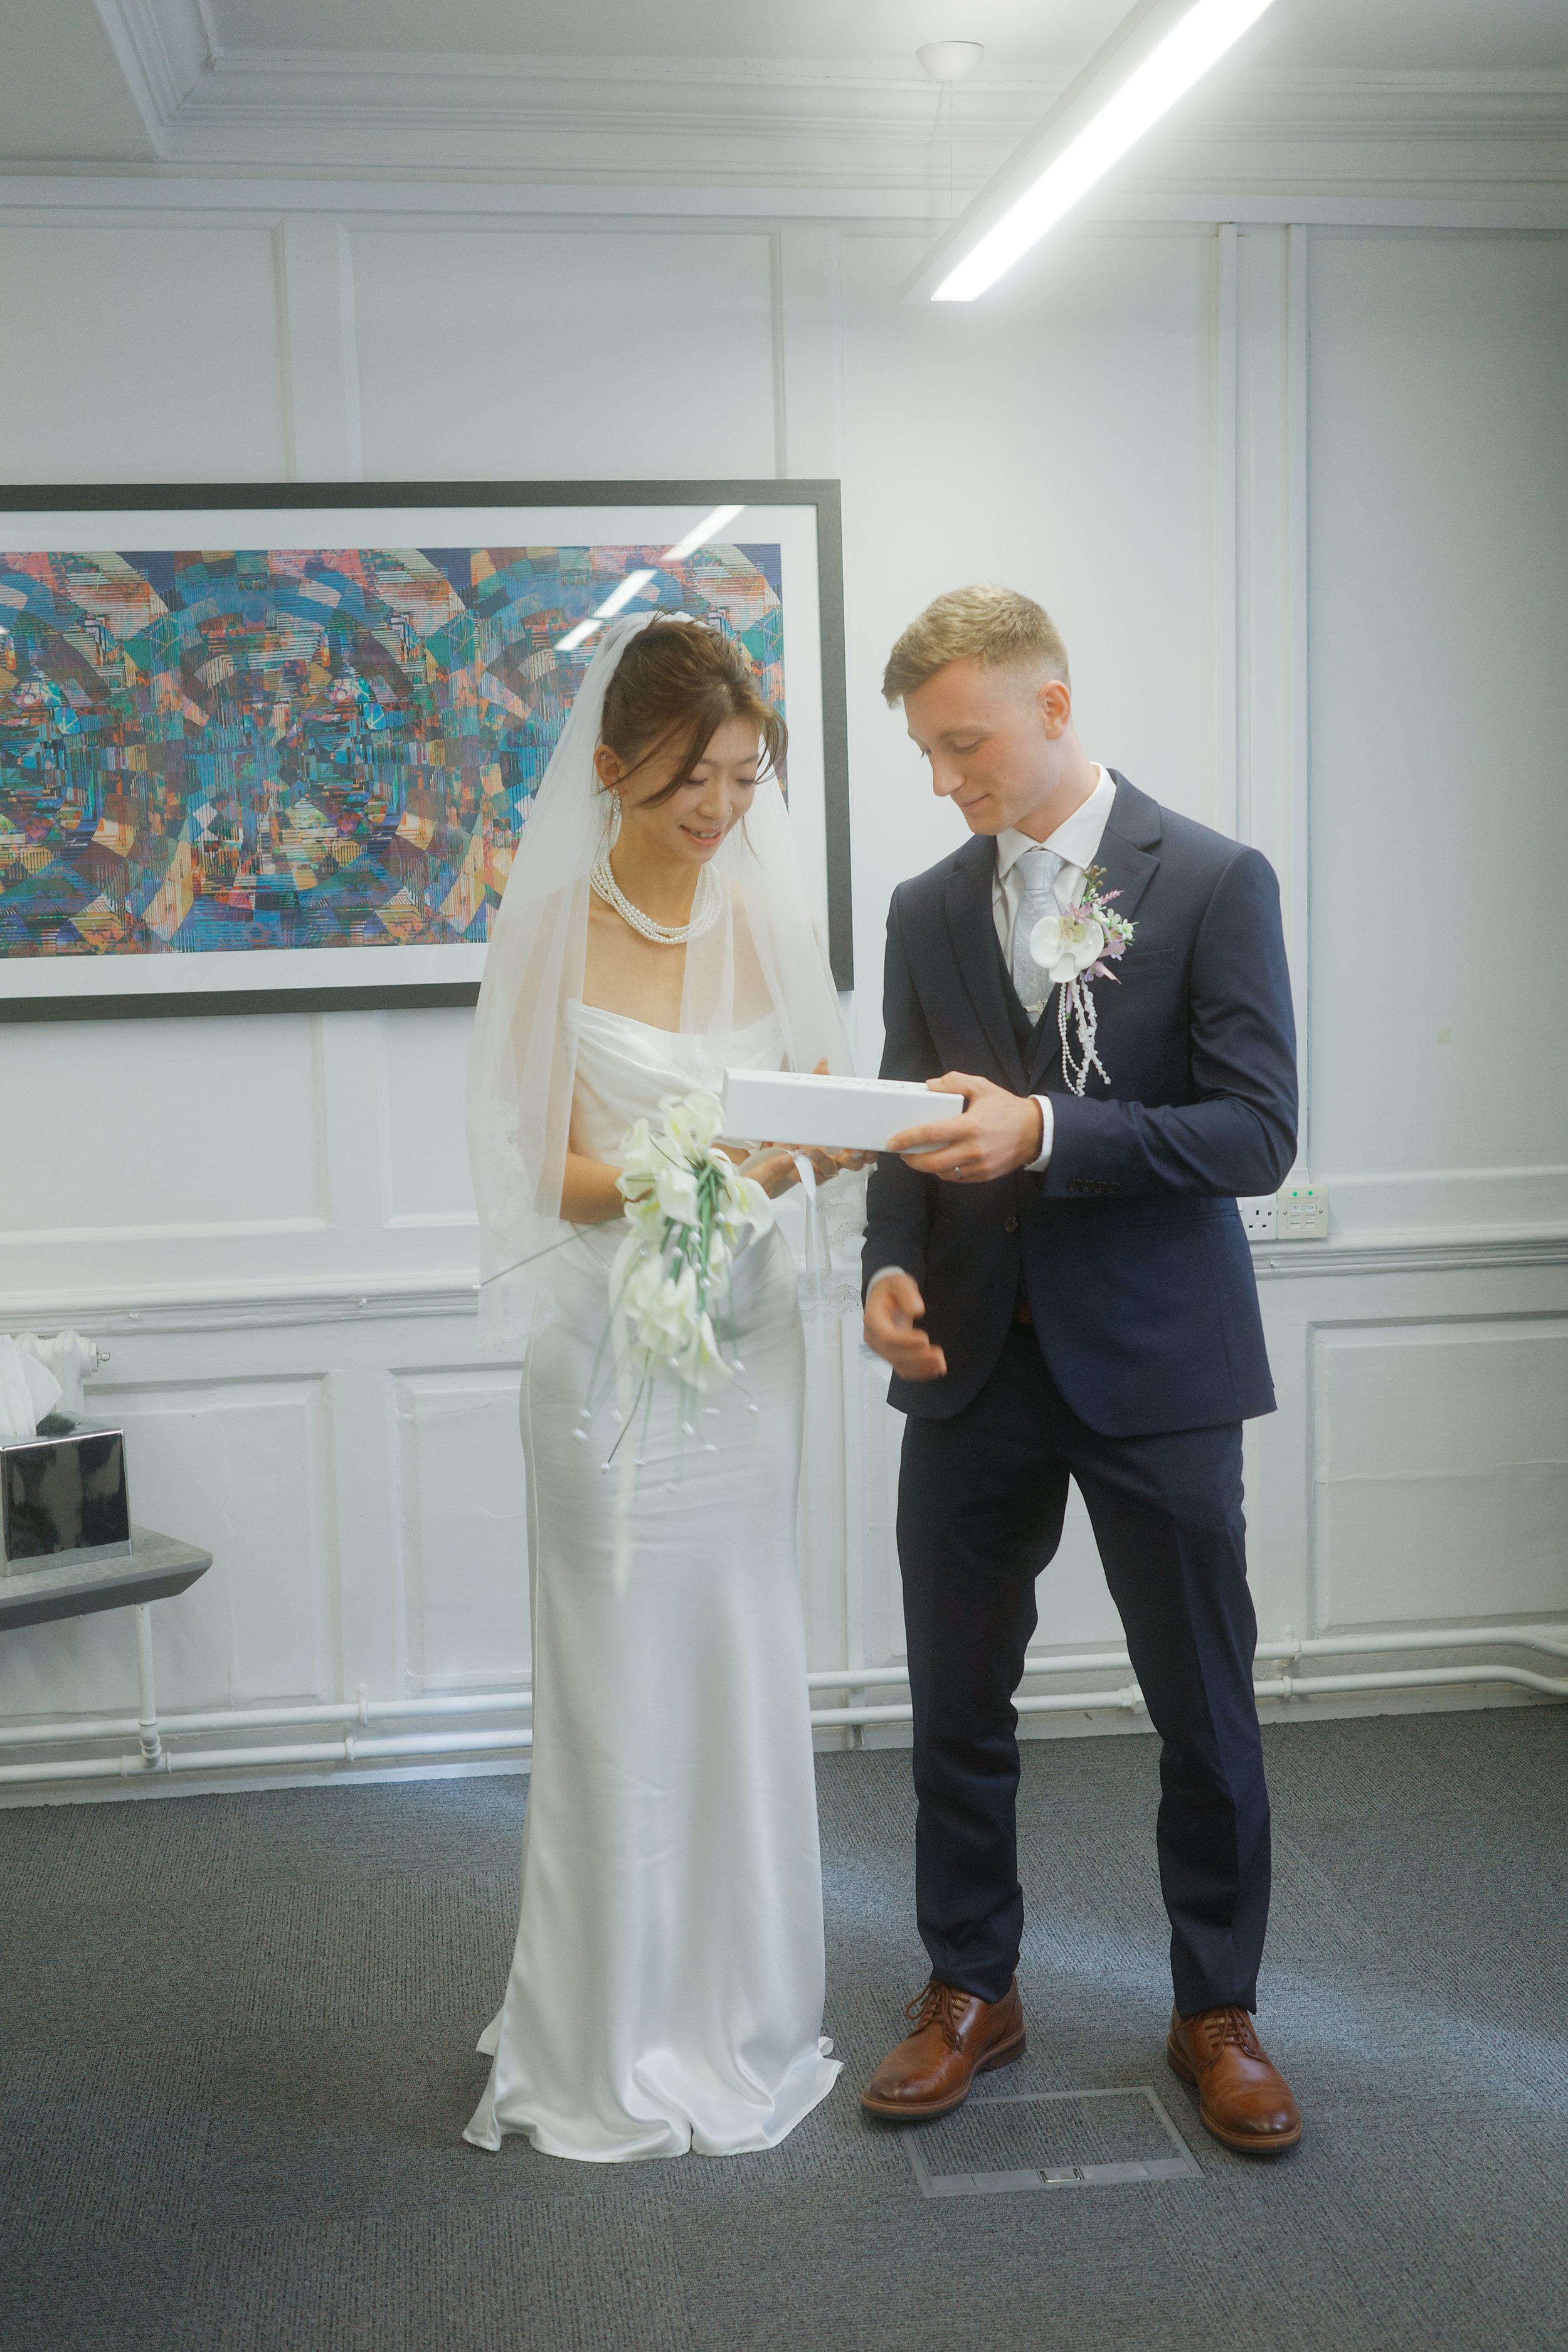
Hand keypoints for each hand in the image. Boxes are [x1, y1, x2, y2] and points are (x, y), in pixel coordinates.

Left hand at [716, 1061, 874, 1195]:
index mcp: (843, 1141)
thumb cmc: (801, 1121)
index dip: (870, 1151)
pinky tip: (799, 1160)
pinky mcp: (804, 1174)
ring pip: (831, 1172)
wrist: (778, 1138)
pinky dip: (804, 1170)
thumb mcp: (810, 1100)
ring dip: (825, 1163)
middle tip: (854, 1150)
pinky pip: (808, 1177)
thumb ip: (819, 1082)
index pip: (865, 1151)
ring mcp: (820, 1168)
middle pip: (854, 1165)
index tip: (870, 1144)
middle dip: (856, 1159)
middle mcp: (836, 1157)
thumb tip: (823, 1061)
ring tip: (815, 1152)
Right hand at [863, 1272, 946, 1381]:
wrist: (883, 1296)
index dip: (905, 1342)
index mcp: (872, 1319)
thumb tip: (916, 1311)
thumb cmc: (891, 1289)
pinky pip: (902, 1368)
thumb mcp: (899, 1282)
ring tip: (941, 1365)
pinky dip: (918, 1372)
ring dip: (921, 1368)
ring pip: (899, 1364)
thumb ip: (907, 1294)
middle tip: (939, 1355)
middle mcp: (873, 1337)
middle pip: (893, 1354)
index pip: (887, 1337)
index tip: (925, 1340)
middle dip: (917, 1358)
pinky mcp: (890, 1355)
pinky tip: (934, 1370)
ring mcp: (880, 1348)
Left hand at [888, 1071, 1041, 1185]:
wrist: (1036, 1131)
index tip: (893, 1141)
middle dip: (911, 1160)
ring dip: (926, 1167)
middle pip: (932, 1162)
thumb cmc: (1006, 1108)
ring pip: (943, 1173)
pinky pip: (956, 1178)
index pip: (931, 1134)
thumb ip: (954, 1082)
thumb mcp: (982, 1086)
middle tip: (902, 1153)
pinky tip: (939, 1162)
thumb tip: (929, 1086)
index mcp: (971, 1125)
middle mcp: (974, 1149)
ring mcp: (979, 1165)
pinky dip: (944, 1171)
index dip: (908, 1139)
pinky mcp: (984, 1175)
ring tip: (919, 1157)